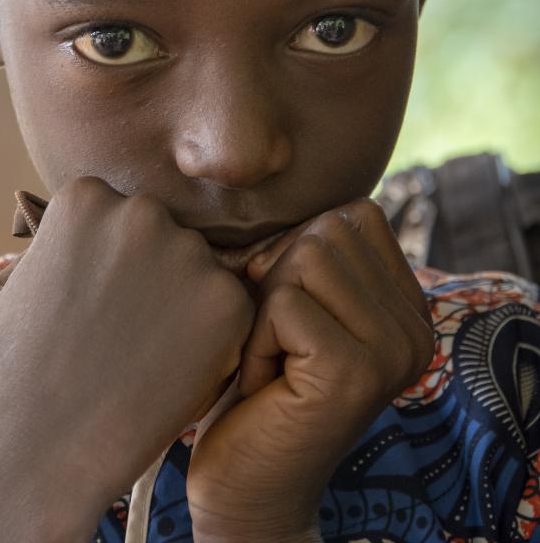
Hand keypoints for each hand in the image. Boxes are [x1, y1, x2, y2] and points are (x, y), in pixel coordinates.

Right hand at [0, 177, 254, 541]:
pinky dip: (214, 341)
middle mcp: (140, 212)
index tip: (97, 301)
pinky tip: (175, 373)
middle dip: (150, 273)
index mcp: (85, 198)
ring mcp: (188, 254)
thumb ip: (32, 257)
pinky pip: (229, 310)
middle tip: (125, 331)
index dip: (108, 261)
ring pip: (198, 270)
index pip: (116, 214)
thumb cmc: (6, 379)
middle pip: (161, 234)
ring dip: (184, 304)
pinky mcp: (227, 301)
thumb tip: (51, 252)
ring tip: (146, 358)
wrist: (39, 455)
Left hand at [186, 198, 434, 542]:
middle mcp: (415, 329)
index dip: (296, 249)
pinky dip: (255, 339)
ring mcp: (392, 351)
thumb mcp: (293, 300)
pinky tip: (264, 383)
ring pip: (305, 257)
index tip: (286, 313)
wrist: (246, 485)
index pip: (354, 214)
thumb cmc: (256, 384)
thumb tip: (276, 176)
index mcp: (408, 306)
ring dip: (265, 307)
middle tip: (275, 342)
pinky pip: (283, 302)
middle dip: (276, 277)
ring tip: (271, 359)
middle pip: (327, 230)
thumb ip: (312, 248)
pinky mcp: (355, 372)